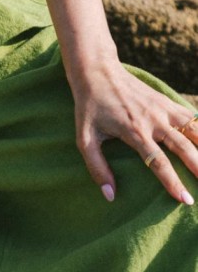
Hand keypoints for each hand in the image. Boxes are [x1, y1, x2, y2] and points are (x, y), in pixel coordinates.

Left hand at [72, 60, 197, 204]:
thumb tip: (110, 195)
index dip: (173, 182)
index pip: (158, 162)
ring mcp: (163, 108)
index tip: (183, 198)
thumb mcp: (85, 140)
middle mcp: (153, 120)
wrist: (98, 72)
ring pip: (193, 129)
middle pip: (183, 147)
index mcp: (134, 131)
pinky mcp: (166, 101)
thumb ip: (97, 168)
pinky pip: (191, 115)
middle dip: (197, 169)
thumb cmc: (89, 109)